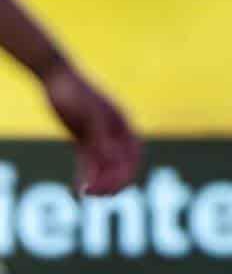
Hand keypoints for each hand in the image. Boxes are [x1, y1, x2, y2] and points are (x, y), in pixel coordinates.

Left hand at [42, 65, 140, 194]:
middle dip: (113, 181)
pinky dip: (86, 175)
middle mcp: (114, 132)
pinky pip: (88, 161)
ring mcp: (98, 135)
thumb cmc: (75, 92)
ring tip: (87, 194)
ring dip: (99, 181)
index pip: (133, 154)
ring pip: (104, 164)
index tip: (116, 187)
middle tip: (100, 196)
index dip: (128, 172)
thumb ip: (102, 137)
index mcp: (122, 124)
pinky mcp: (83, 138)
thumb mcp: (90, 114)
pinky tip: (79, 187)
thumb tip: (113, 159)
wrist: (56, 77)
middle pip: (120, 162)